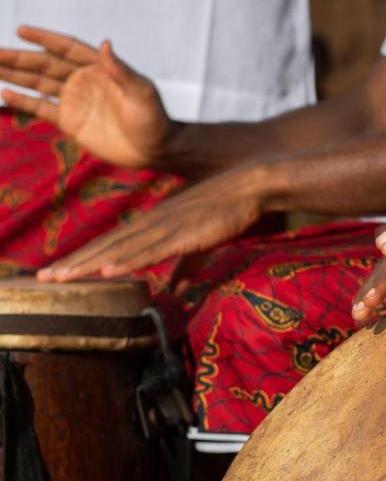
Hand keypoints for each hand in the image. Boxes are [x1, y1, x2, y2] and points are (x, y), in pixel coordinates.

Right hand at [0, 26, 172, 168]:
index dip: (45, 38)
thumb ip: (121, 71)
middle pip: (46, 64)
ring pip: (39, 83)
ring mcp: (76, 101)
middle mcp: (84, 81)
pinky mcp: (71, 122)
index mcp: (100, 69)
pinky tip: (5, 93)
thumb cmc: (154, 119)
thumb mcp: (141, 93)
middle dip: (19, 58)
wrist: (155, 150)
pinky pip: (42, 109)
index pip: (67, 48)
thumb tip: (105, 44)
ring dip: (15, 75)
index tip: (22, 30)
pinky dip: (24, 102)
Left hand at [37, 163, 269, 281]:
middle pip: (106, 246)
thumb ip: (185, 268)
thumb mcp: (199, 243)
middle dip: (74, 264)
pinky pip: (152, 250)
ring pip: (121, 249)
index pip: (111, 244)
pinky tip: (107, 270)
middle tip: (43, 281)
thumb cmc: (225, 211)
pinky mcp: (184, 233)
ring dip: (90, 264)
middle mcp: (151, 222)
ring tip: (62, 278)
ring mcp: (166, 226)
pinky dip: (129, 260)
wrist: (248, 186)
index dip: (82, 259)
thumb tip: (174, 294)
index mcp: (153, 223)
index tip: (57, 275)